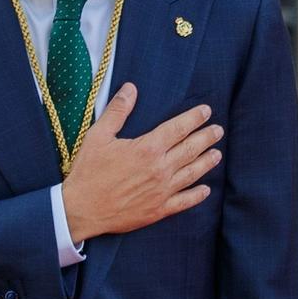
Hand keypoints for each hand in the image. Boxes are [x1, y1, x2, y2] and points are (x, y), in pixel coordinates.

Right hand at [60, 85, 222, 241]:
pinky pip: (184, 201)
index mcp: (147, 148)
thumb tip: (131, 89)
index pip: (179, 128)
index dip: (195, 118)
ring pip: (193, 173)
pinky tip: (205, 189)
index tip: (206, 111)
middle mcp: (160, 169)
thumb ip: (117, 112)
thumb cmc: (87, 172)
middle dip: (207, 137)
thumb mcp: (97, 137)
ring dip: (207, 162)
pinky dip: (197, 195)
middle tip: (217, 131)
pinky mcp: (158, 210)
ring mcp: (161, 191)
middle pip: (191, 149)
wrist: (79, 210)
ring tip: (216, 154)